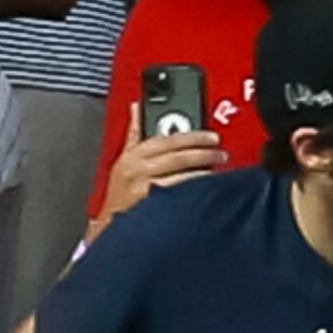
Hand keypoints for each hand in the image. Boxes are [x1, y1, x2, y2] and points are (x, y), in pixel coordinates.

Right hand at [104, 129, 225, 218]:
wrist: (110, 224)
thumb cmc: (119, 193)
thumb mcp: (124, 159)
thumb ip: (135, 134)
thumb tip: (137, 108)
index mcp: (132, 156)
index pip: (166, 140)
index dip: (192, 137)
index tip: (211, 136)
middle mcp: (137, 170)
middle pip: (177, 157)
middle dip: (203, 154)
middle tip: (221, 154)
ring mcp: (144, 189)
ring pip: (181, 177)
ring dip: (203, 173)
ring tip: (219, 173)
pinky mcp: (151, 207)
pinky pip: (179, 196)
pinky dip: (195, 191)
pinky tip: (207, 191)